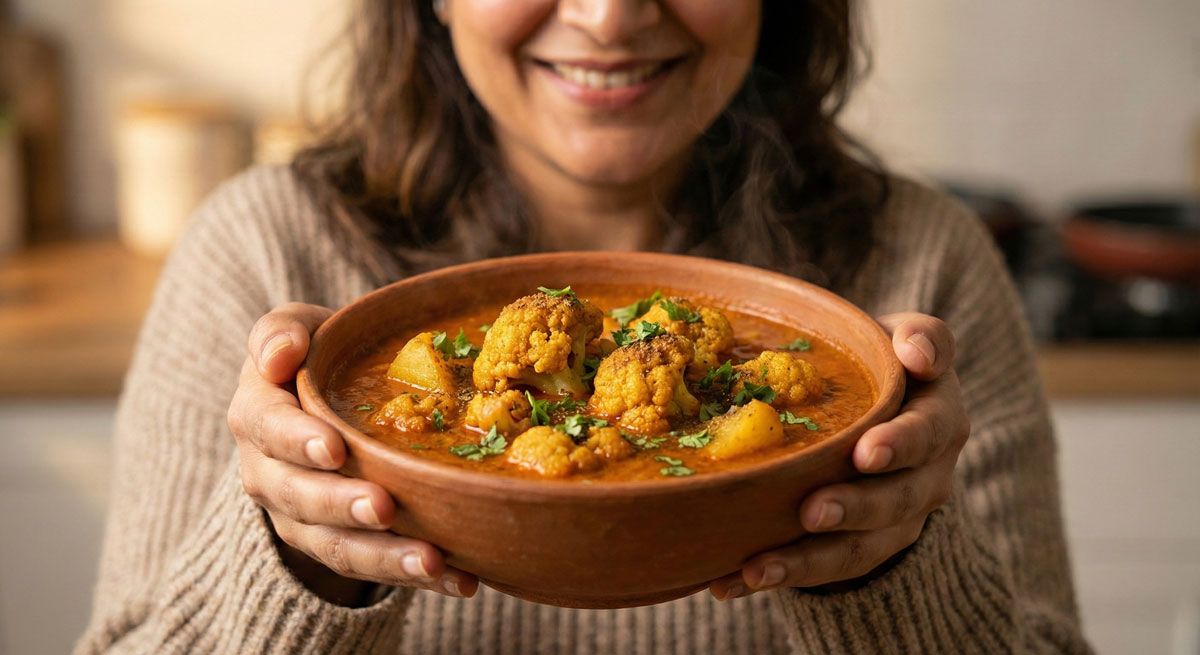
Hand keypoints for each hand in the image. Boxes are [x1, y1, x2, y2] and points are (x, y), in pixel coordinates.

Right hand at [228, 302, 477, 605]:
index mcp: (256, 415)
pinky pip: (373, 566)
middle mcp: (269, 473)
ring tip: (431, 561)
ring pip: (335, 545)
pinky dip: (418, 577)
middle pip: (298, 498)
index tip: (334, 448)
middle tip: (383, 507)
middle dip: (341, 506)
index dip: (297, 440)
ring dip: (384, 557)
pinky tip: (461, 580)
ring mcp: (302, 516)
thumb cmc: (321, 355)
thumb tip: (278, 355)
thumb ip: (280, 332)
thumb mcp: (299, 330)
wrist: (334, 396)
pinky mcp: (339, 543)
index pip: (266, 428)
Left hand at [709, 312, 968, 599]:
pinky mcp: (858, 548)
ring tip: (760, 569)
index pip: (930, 432)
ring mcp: (895, 520)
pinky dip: (776, 577)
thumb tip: (918, 354)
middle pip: (897, 500)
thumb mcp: (897, 340)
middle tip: (812, 512)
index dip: (902, 444)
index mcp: (938, 418)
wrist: (868, 410)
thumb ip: (919, 337)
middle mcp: (927, 476)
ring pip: (860, 549)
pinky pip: (821, 571)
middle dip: (854, 509)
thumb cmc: (875, 364)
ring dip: (809, 562)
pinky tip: (727, 583)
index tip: (866, 452)